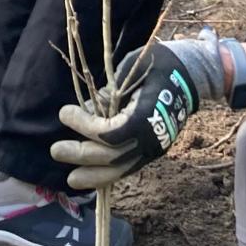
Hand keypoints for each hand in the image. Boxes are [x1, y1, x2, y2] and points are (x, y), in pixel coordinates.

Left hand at [49, 39, 221, 190]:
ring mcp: (153, 148)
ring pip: (121, 170)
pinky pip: (127, 167)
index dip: (85, 127)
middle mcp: (152, 138)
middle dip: (82, 154)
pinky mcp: (152, 152)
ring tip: (71, 180)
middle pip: (112, 155)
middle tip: (55, 150)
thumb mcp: (132, 69)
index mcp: (147, 115)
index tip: (65, 113)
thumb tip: (86, 109)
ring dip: (94, 175)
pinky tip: (90, 176)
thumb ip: (109, 92)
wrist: (190, 76)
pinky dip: (108, 174)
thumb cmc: (160, 65)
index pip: (111, 132)